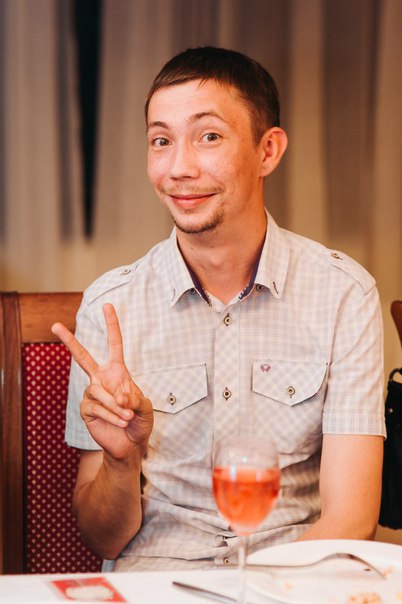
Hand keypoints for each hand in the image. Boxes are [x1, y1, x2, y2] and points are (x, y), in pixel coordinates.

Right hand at [52, 303, 153, 459]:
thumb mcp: (145, 407)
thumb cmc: (139, 421)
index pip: (114, 344)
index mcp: (118, 372)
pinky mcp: (86, 409)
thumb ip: (135, 398)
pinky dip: (111, 416)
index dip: (112, 325)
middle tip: (55, 325)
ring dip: (116, 406)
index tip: (108, 305)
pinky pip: (97, 407)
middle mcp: (101, 379)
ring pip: (100, 392)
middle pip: (82, 357)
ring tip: (127, 417)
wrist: (130, 444)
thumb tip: (118, 395)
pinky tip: (120, 422)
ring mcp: (91, 393)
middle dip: (69, 341)